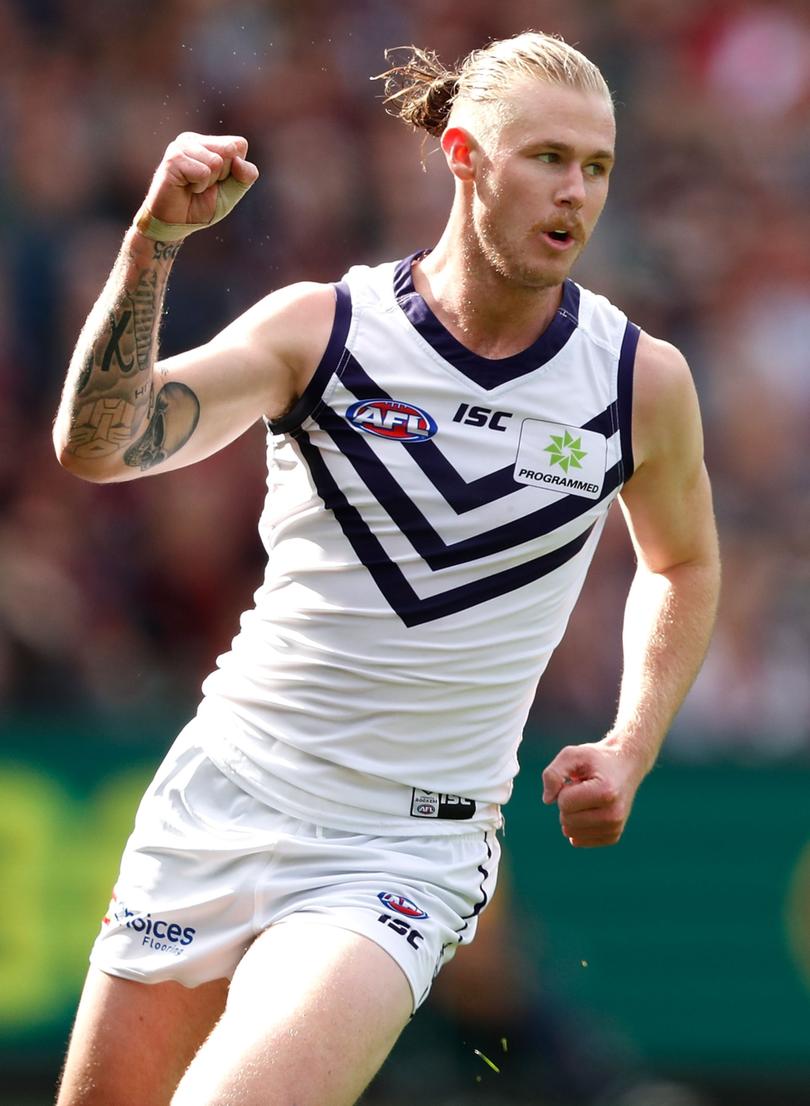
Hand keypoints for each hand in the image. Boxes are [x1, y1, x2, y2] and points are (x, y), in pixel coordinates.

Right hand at [138, 132, 258, 235]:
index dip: (235, 169)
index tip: (217, 181)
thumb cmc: (201, 206)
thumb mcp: (232, 192)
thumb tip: (239, 160)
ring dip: (209, 183)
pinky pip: (203, 172)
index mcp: (208, 143)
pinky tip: (186, 188)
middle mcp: (193, 140)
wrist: (176, 224)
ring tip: (193, 187)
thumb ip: (245, 176)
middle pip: (230, 150)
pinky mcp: (173, 159)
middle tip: (204, 185)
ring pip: (216, 161)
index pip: (239, 145)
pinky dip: (199, 186)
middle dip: (223, 175)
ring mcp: (181, 146)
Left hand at [541, 738, 646, 847]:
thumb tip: (548, 800)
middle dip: (566, 802)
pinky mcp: (612, 837)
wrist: (625, 766)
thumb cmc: (596, 759)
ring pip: (570, 832)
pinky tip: (591, 810)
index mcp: (606, 792)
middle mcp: (614, 815)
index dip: (564, 788)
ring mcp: (615, 828)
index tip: (580, 780)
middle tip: (584, 788)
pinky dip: (577, 825)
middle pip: (566, 820)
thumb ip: (553, 773)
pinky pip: (577, 840)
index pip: (564, 803)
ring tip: (588, 798)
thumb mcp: (572, 755)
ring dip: (572, 813)